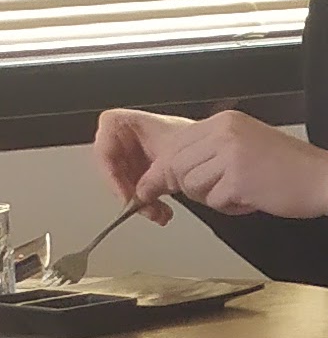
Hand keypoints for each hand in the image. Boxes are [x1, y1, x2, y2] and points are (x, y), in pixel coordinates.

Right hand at [91, 106, 189, 220]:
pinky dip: (148, 203)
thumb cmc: (197, 140)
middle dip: (129, 193)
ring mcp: (131, 156)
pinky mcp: (141, 172)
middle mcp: (125, 139)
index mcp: (126, 124)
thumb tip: (139, 197)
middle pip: (112, 169)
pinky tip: (161, 212)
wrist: (211, 152)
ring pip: (123, 184)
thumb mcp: (173, 158)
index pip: (105, 144)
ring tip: (159, 214)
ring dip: (140, 203)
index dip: (111, 171)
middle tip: (141, 207)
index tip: (125, 192)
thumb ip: (153, 178)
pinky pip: (134, 190)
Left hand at [133, 111, 327, 223]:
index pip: (177, 144)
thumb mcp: (246, 145)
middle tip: (211, 194)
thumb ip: (211, 152)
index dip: (164, 170)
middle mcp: (224, 132)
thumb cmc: (290, 169)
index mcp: (224, 121)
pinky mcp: (238, 179)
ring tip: (238, 194)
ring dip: (210, 198)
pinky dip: (229, 208)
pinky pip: (214, 201)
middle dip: (185, 186)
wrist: (324, 179)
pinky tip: (251, 199)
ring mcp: (230, 154)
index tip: (156, 186)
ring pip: (191, 184)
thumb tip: (173, 171)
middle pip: (176, 165)